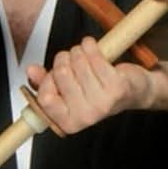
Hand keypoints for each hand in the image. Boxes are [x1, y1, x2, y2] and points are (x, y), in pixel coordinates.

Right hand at [27, 38, 151, 133]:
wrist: (136, 91)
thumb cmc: (99, 90)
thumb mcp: (69, 90)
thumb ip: (45, 82)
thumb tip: (31, 71)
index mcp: (70, 122)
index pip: (45, 98)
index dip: (48, 79)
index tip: (56, 74)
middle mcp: (86, 116)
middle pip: (60, 73)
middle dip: (65, 59)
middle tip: (75, 61)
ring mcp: (102, 103)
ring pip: (77, 61)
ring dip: (80, 52)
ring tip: (87, 57)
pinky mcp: (116, 87)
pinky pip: (93, 56)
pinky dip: (91, 46)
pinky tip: (95, 49)